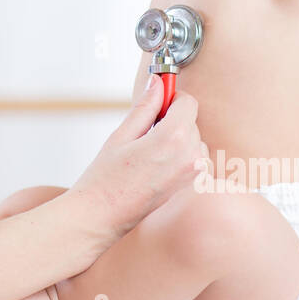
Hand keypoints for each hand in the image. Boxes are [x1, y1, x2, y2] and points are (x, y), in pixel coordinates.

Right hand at [66, 78, 205, 241]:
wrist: (103, 216)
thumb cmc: (106, 178)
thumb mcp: (121, 135)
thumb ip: (145, 106)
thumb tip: (157, 83)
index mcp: (173, 138)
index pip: (188, 102)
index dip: (171, 99)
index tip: (157, 103)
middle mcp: (190, 156)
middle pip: (191, 121)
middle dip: (171, 120)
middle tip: (143, 135)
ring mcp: (194, 173)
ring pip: (194, 139)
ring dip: (177, 139)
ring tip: (148, 155)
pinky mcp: (193, 186)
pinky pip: (195, 158)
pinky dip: (181, 156)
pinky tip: (157, 167)